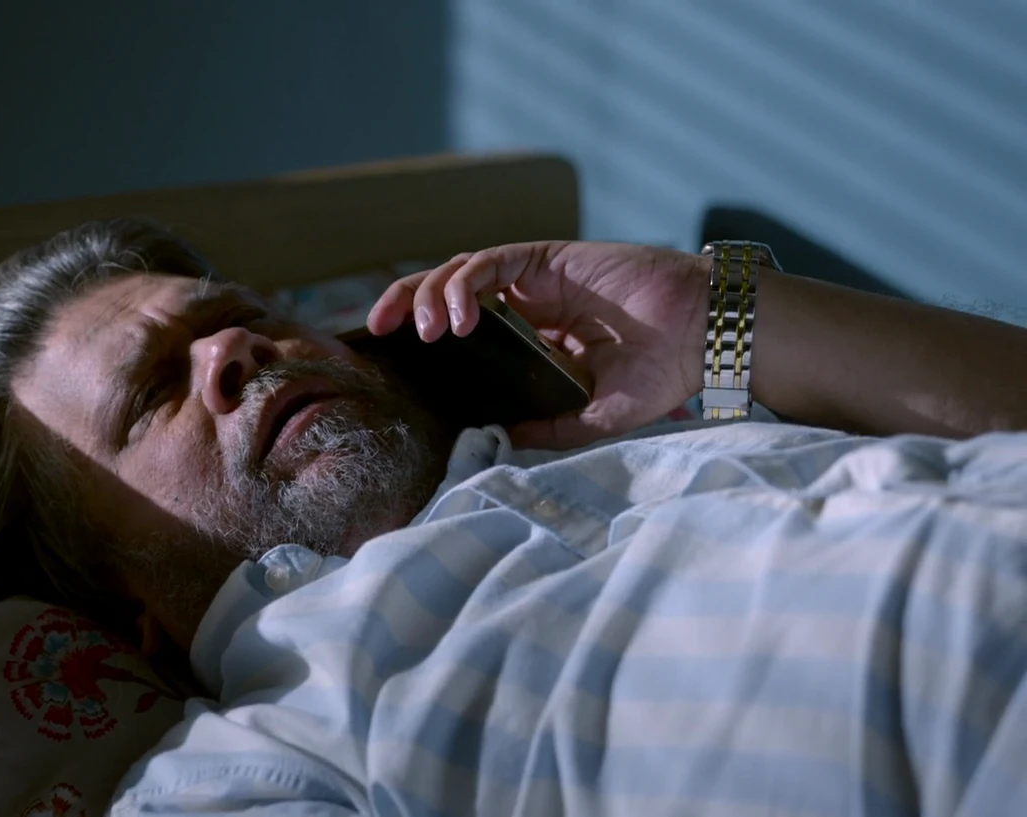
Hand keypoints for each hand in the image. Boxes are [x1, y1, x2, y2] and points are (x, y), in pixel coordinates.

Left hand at [367, 241, 710, 448]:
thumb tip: (501, 439)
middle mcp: (528, 297)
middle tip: (379, 328)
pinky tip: (459, 316)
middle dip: (406, 300)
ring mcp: (538, 274)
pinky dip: (467, 283)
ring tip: (425, 330)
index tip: (392, 349)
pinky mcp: (549, 256)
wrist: (708, 337)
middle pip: (447, 287)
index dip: (422, 325)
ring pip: (461, 269)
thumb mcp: (596, 413)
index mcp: (533, 329)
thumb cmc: (664, 371)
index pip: (461, 318)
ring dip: (431, 293)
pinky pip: (492, 262)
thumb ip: (549, 426)